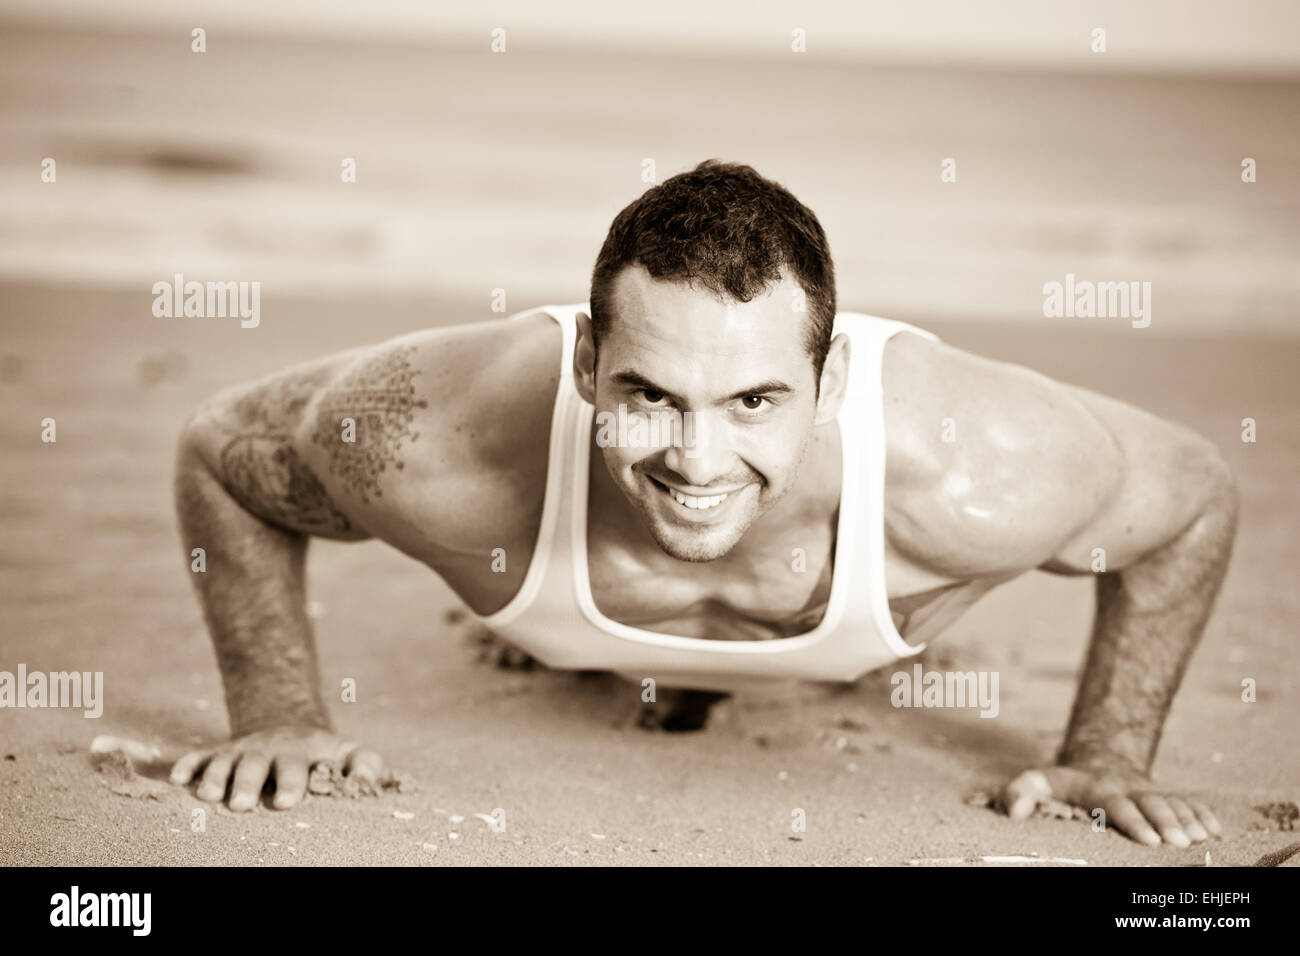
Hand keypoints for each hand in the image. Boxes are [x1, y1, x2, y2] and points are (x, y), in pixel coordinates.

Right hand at [169, 727, 384, 811]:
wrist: (290, 726)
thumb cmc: (323, 754)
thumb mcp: (347, 752)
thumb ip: (364, 763)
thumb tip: (365, 780)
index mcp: (299, 753)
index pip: (295, 767)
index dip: (292, 782)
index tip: (288, 802)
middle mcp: (266, 751)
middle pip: (254, 766)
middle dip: (248, 784)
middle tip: (243, 805)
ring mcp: (239, 751)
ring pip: (223, 762)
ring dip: (215, 777)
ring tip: (208, 796)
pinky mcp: (217, 753)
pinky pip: (198, 756)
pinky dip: (187, 765)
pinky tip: (176, 779)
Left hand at [1000, 765, 1221, 846]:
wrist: (1098, 763)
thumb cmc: (1064, 783)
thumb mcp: (1038, 781)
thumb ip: (1020, 792)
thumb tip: (1013, 812)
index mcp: (1099, 788)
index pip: (1117, 804)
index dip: (1134, 821)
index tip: (1149, 839)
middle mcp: (1130, 788)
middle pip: (1152, 804)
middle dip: (1167, 822)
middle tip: (1179, 843)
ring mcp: (1150, 791)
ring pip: (1174, 803)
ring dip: (1189, 819)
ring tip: (1201, 839)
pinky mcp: (1165, 795)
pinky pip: (1189, 801)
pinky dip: (1203, 814)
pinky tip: (1216, 830)